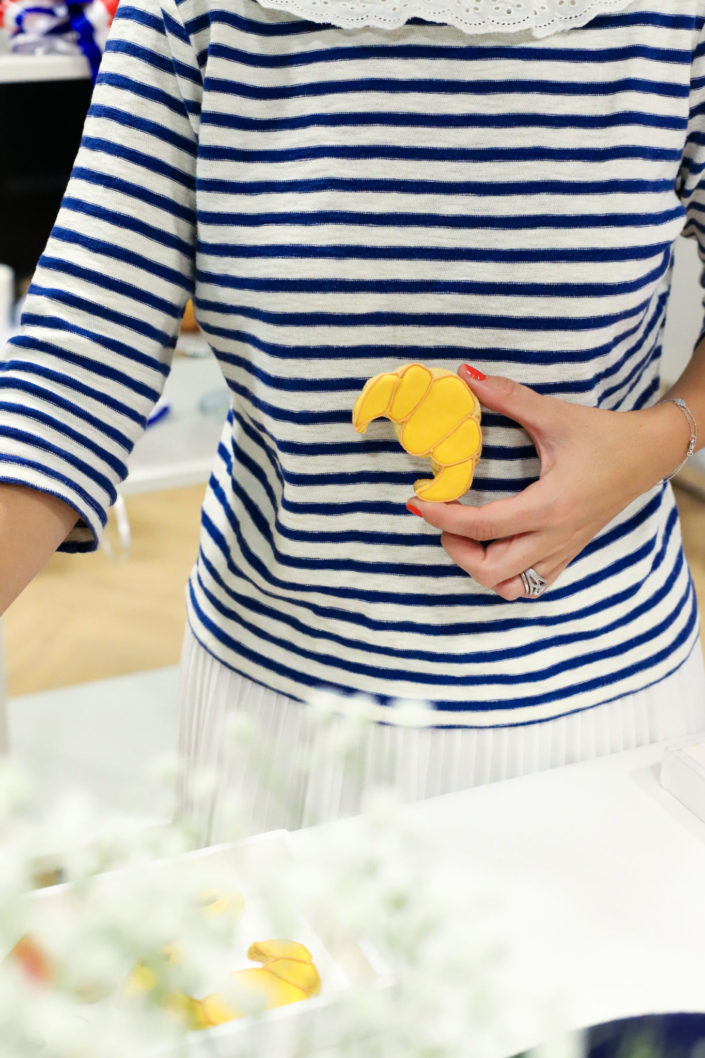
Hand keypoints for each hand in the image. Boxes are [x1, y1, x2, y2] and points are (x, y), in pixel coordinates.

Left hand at [405, 367, 690, 600]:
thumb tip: (466, 375)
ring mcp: (563, 550)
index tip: (417, 502)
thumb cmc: (604, 435)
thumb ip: (508, 396)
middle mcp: (555, 537)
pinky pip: (533, 584)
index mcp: (549, 505)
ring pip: (511, 586)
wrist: (649, 454)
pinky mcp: (569, 553)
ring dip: (481, 567)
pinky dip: (507, 576)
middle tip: (444, 519)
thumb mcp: (554, 414)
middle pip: (491, 570)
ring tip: (468, 537)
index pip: (483, 527)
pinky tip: (496, 547)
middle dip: (457, 549)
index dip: (442, 517)